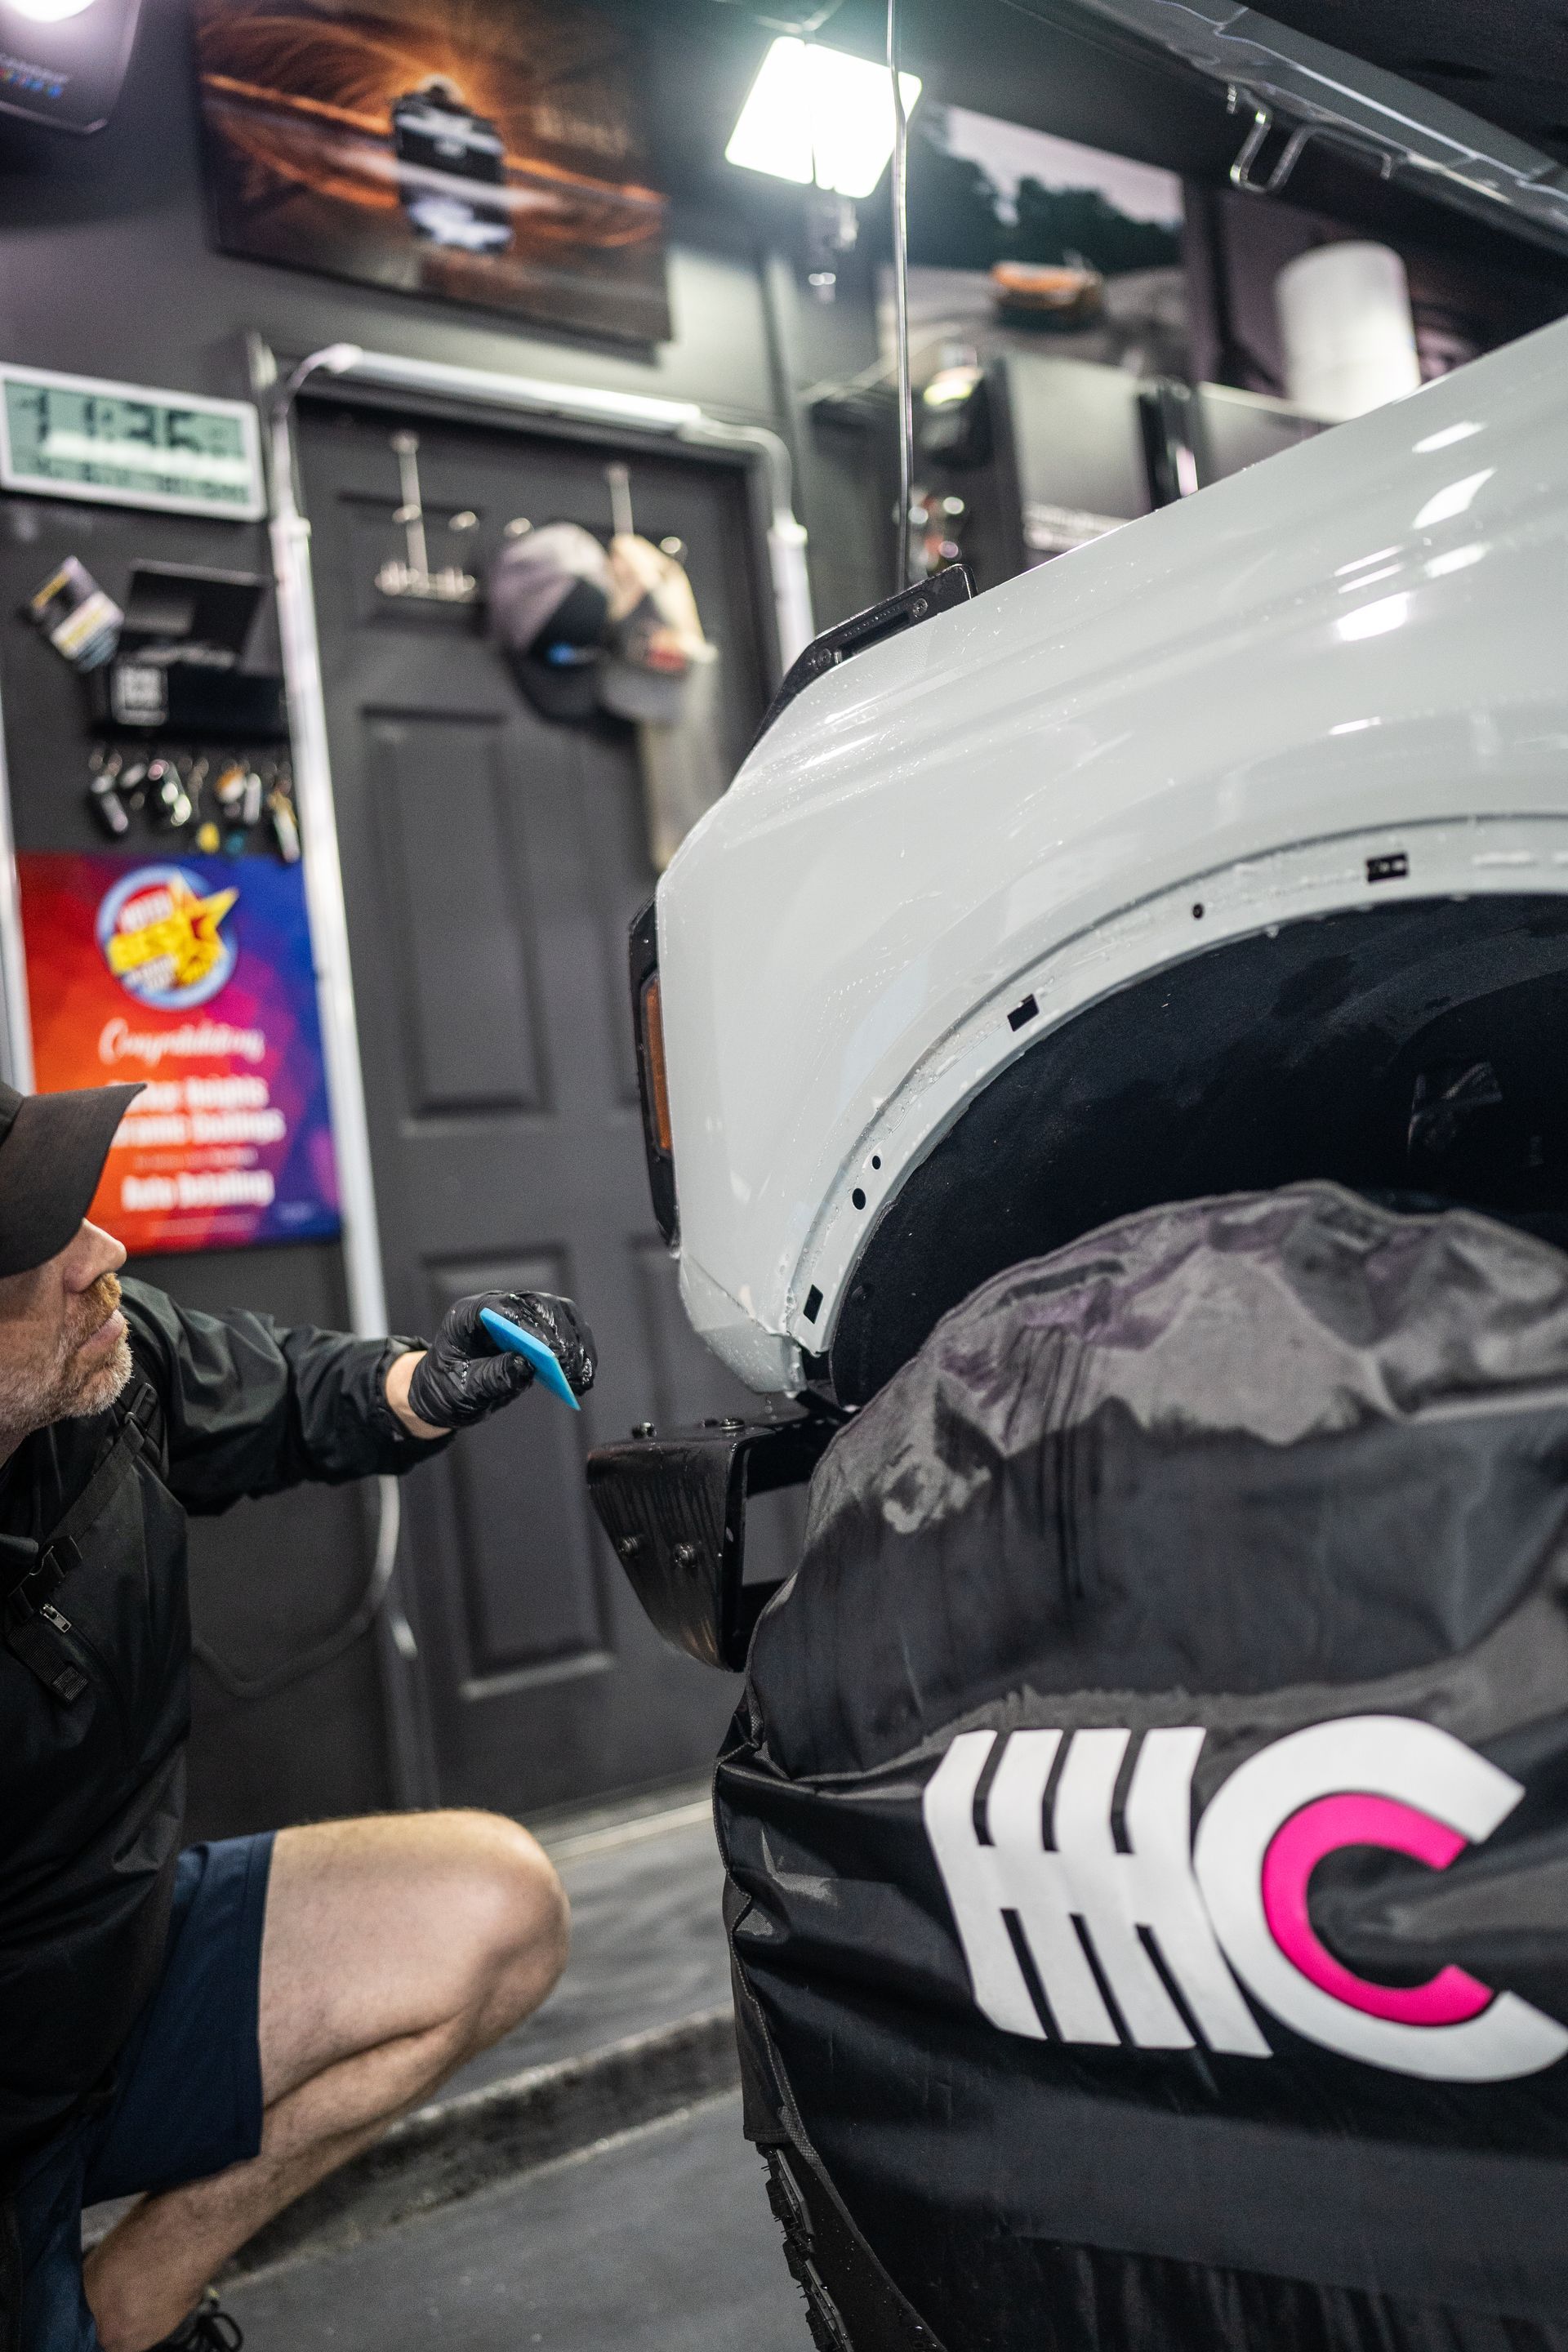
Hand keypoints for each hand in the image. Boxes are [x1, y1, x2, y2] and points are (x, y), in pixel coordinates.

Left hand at [401, 1290, 596, 1431]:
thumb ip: (493, 1377)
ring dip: (577, 1344)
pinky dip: (580, 1351)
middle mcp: (498, 1306)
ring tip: (584, 1378)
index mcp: (470, 1314)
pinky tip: (585, 1376)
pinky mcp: (538, 1330)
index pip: (505, 1308)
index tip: (553, 1353)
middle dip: (561, 1337)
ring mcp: (521, 1315)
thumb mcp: (463, 1390)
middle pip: (539, 1306)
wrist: (447, 1390)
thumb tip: (526, 1365)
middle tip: (573, 1370)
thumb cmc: (447, 1386)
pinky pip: (567, 1331)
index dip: (532, 1327)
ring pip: (560, 1314)